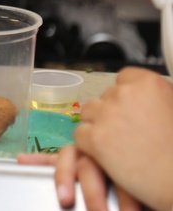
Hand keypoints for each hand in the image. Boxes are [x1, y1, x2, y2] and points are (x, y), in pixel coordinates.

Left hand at [71, 67, 172, 210]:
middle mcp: (126, 94)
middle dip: (112, 114)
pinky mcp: (96, 138)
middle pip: (105, 96)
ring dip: (98, 127)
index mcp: (149, 84)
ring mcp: (108, 115)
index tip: (131, 110)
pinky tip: (110, 156)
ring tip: (120, 146)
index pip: (123, 78)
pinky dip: (89, 146)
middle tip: (128, 134)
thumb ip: (155, 98)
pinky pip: (80, 134)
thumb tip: (142, 95)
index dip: (125, 96)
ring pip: (88, 112)